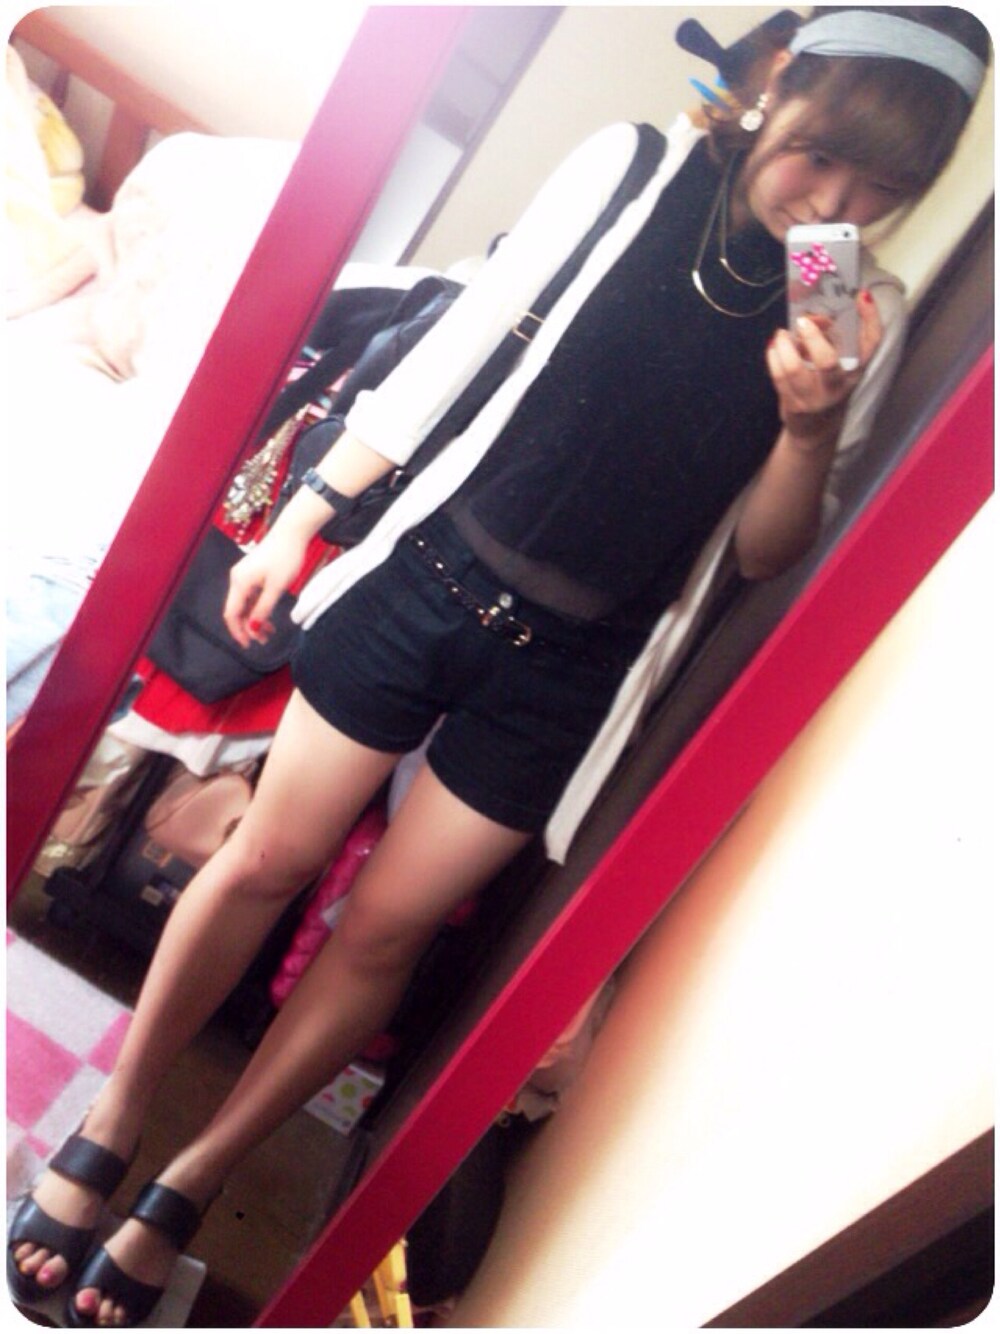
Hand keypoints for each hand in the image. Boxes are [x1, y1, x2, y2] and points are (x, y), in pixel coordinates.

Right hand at [223, 530, 306, 648]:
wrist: (291, 533)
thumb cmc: (286, 557)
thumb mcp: (277, 587)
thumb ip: (263, 608)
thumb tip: (253, 628)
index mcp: (240, 582)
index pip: (231, 614)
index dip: (238, 632)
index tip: (249, 645)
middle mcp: (237, 579)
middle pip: (236, 610)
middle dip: (248, 627)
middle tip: (264, 640)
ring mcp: (244, 576)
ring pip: (244, 604)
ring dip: (254, 619)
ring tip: (270, 631)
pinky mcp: (252, 573)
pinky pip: (250, 596)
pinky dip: (257, 608)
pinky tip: (268, 617)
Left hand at [767, 290, 882, 445]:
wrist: (816, 431)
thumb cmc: (828, 389)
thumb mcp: (839, 367)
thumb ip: (830, 341)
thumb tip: (812, 318)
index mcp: (856, 371)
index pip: (871, 343)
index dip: (870, 319)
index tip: (862, 297)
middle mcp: (838, 386)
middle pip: (827, 361)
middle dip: (813, 337)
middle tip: (803, 321)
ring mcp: (814, 398)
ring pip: (794, 369)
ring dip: (784, 346)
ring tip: (782, 335)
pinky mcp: (794, 406)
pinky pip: (779, 377)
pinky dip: (774, 357)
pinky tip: (774, 348)